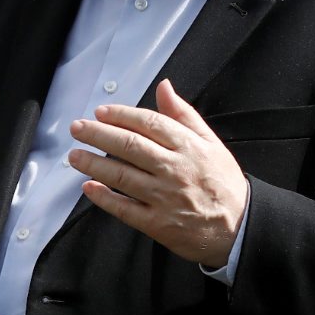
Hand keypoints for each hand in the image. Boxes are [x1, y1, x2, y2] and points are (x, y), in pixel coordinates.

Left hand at [67, 82, 249, 269]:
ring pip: (121, 175)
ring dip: (93, 163)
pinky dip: (104, 197)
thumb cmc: (223, 184)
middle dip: (98, 134)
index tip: (101, 112)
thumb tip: (164, 87)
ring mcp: (164, 197)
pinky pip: (124, 209)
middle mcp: (174, 169)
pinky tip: (89, 187)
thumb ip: (184, 115)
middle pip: (129, 146)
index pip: (148, 123)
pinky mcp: (157, 223)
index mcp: (188, 147)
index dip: (120, 115)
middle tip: (78, 128)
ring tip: (74, 155)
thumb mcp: (211, 143)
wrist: (240, 227)